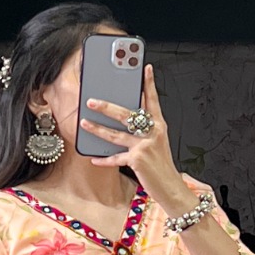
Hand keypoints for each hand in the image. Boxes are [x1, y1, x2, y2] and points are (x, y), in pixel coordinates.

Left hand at [78, 63, 189, 215]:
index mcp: (159, 125)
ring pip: (116, 134)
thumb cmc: (161, 165)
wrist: (170, 187)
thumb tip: (127, 119)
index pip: (152, 100)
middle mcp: (152, 132)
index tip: (145, 68)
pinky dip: (104, 160)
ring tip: (84, 122)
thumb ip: (145, 130)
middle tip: (92, 100)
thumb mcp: (158, 142)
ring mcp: (144, 146)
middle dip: (107, 106)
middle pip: (126, 114)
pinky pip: (116, 158)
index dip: (149, 84)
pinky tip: (93, 158)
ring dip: (98, 129)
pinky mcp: (137, 160)